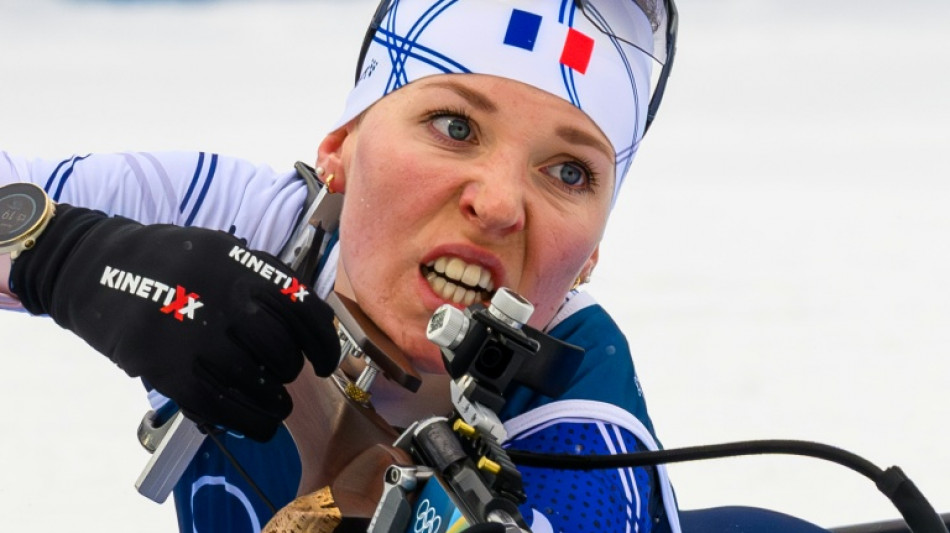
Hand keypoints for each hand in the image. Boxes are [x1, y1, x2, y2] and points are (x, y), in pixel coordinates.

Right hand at [11, 205, 340, 440]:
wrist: (95, 267)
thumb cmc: (168, 263)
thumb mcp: (221, 252)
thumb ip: (262, 281)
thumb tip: (306, 325)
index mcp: (244, 267)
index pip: (305, 311)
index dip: (323, 344)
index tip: (325, 362)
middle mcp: (225, 299)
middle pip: (281, 351)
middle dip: (289, 371)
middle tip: (283, 378)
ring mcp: (195, 334)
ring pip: (254, 384)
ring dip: (273, 404)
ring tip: (275, 408)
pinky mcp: (166, 367)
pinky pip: (218, 406)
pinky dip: (244, 422)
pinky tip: (253, 425)